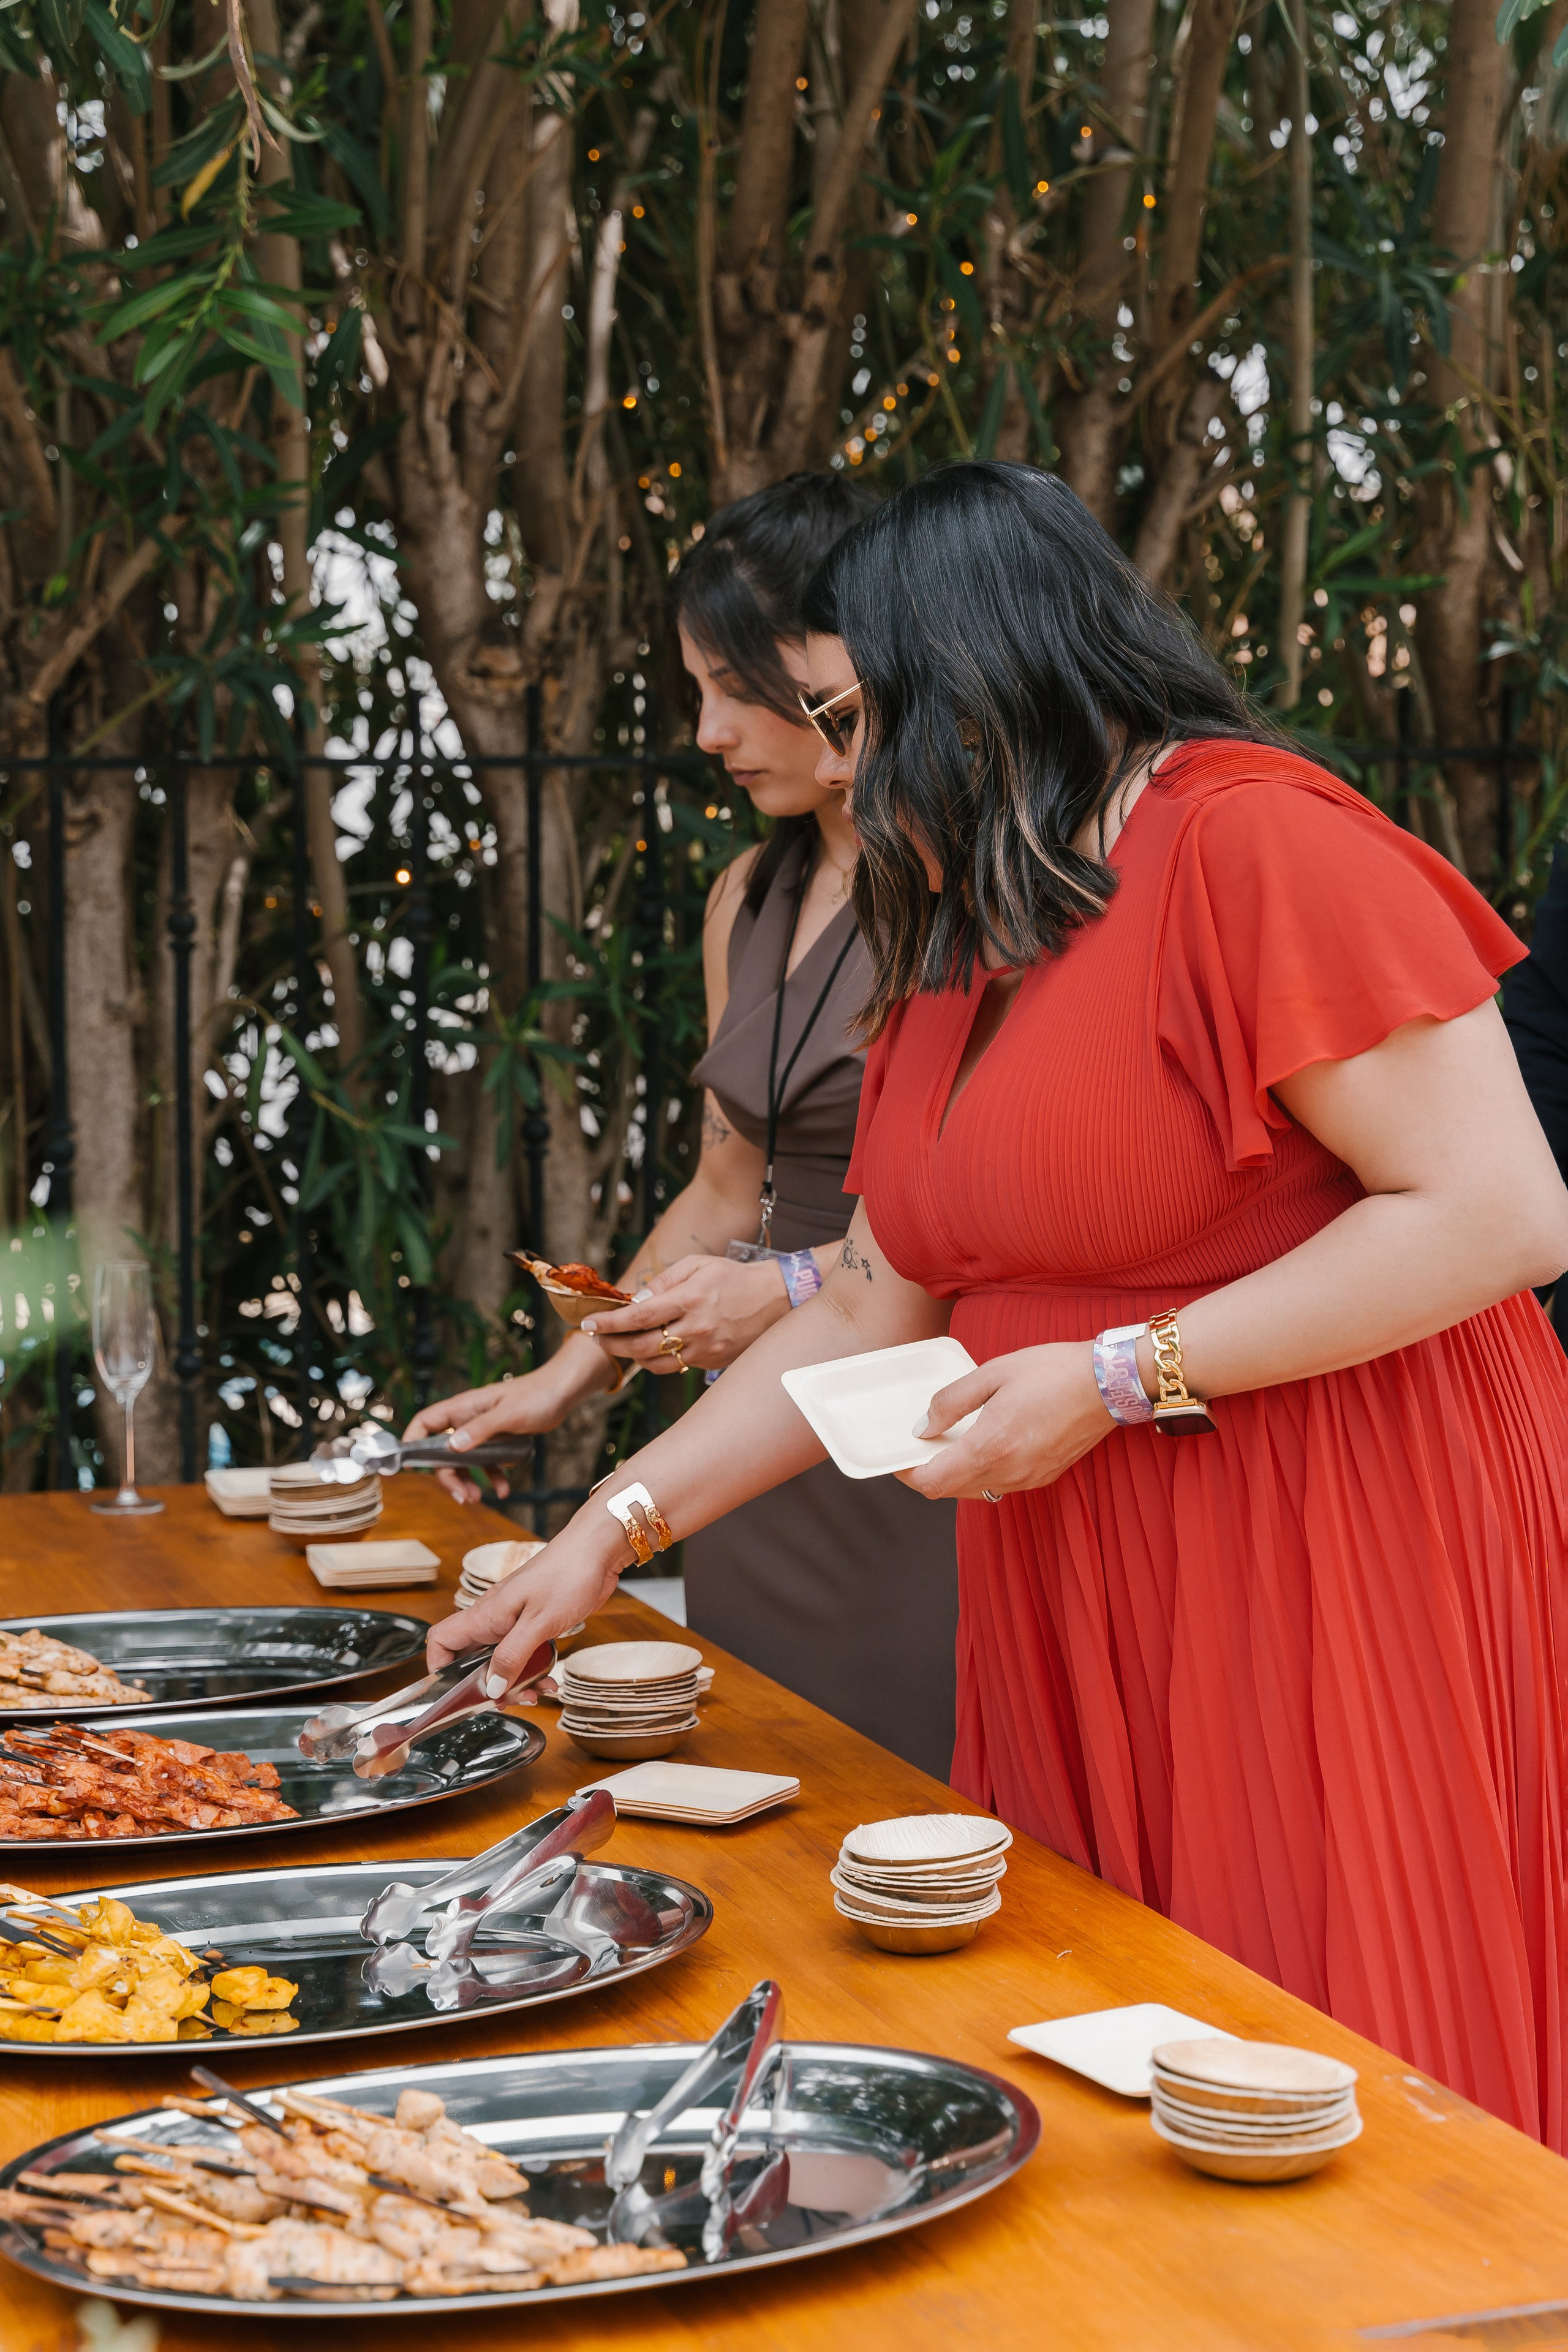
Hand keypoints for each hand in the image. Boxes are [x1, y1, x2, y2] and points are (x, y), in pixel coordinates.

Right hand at [403, 1340, 609, 1500]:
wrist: (562, 1393)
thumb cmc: (536, 1396)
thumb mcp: (508, 1415)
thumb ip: (480, 1430)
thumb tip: (452, 1446)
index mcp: (463, 1408)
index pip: (426, 1422)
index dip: (412, 1441)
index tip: (410, 1464)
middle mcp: (468, 1420)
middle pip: (444, 1452)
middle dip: (449, 1476)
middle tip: (462, 1497)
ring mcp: (482, 1431)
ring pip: (465, 1461)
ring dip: (468, 1481)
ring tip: (477, 1499)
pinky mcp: (498, 1441)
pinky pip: (488, 1463)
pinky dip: (492, 1477)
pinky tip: (504, 1490)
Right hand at [426, 1517, 625, 1690]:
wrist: (596, 1550)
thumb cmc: (567, 1574)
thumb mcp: (538, 1623)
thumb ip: (512, 1657)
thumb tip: (491, 1688)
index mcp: (486, 1614)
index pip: (442, 1640)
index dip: (440, 1667)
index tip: (456, 1692)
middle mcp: (495, 1618)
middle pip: (472, 1659)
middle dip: (487, 1685)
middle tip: (508, 1700)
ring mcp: (515, 1620)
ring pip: (501, 1660)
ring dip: (516, 1681)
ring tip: (538, 1693)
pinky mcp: (535, 1622)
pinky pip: (525, 1653)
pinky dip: (534, 1669)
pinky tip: (551, 1679)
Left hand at [580, 1253, 791, 1373]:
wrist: (776, 1300)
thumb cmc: (733, 1277)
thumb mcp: (698, 1265)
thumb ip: (664, 1280)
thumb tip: (636, 1300)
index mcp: (690, 1299)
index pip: (638, 1316)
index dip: (609, 1323)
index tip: (589, 1324)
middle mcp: (696, 1328)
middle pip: (641, 1346)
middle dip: (612, 1344)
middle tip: (596, 1338)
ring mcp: (705, 1349)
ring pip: (656, 1362)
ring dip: (632, 1355)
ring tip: (620, 1343)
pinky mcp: (713, 1362)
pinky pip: (675, 1365)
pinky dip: (658, 1358)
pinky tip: (652, 1346)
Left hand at [895, 1343, 1115, 1501]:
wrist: (1107, 1383)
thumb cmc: (1052, 1371)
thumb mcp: (992, 1373)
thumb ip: (951, 1402)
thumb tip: (923, 1426)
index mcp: (991, 1446)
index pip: (933, 1483)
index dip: (908, 1474)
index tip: (901, 1457)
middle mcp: (1009, 1472)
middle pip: (950, 1491)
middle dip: (930, 1471)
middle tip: (925, 1443)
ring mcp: (1028, 1479)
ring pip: (975, 1490)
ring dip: (957, 1473)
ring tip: (954, 1439)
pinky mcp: (1044, 1477)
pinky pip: (1000, 1485)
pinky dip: (984, 1471)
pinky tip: (987, 1442)